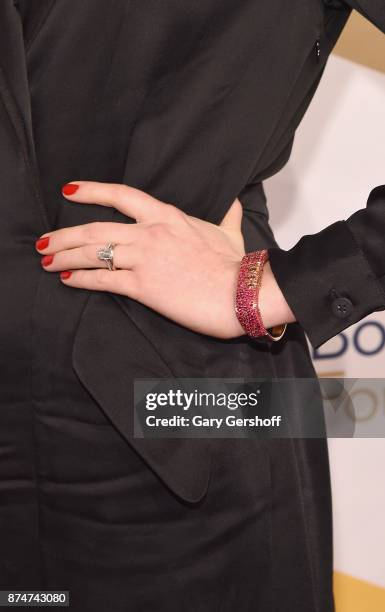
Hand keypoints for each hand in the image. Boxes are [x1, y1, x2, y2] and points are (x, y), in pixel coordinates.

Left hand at [35, 181, 294, 338]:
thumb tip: (236, 203)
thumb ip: (228, 216)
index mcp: (167, 216)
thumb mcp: (230, 234)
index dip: (92, 191)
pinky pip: (103, 279)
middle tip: (45, 242)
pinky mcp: (144, 286)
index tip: (70, 191)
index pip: (122, 195)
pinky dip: (82, 279)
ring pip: (93, 252)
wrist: (241, 292)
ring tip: (48, 261)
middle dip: (64, 235)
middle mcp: (151, 232)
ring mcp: (145, 258)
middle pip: (96, 228)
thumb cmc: (235, 265)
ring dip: (65, 256)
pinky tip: (68, 279)